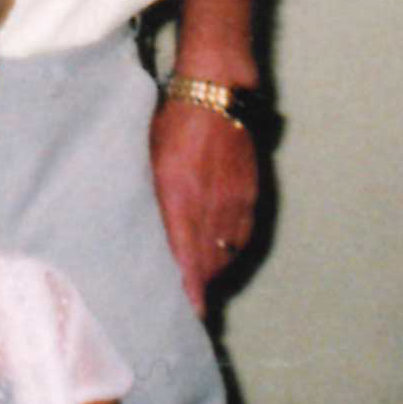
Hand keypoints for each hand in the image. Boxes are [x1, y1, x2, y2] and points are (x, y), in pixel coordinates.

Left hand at [149, 97, 259, 314]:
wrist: (215, 93)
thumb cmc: (173, 122)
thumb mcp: (151, 160)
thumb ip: (157, 199)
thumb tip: (158, 233)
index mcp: (179, 195)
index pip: (186, 253)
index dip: (192, 286)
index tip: (195, 310)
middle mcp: (210, 202)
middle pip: (211, 259)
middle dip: (202, 281)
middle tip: (192, 295)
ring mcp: (235, 198)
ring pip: (230, 249)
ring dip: (218, 267)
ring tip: (206, 276)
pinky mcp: (251, 191)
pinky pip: (244, 232)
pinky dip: (234, 247)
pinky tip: (225, 251)